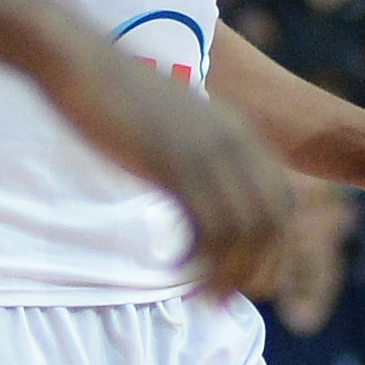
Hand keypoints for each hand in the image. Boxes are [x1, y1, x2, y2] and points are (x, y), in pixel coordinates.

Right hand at [75, 64, 290, 298]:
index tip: (252, 277)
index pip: (281, 200)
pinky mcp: (173, 163)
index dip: (275, 247)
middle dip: (256, 267)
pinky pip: (203, 225)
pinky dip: (196, 258)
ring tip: (202, 296)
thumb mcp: (174, 124)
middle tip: (228, 299)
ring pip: (240, 229)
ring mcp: (205, 152)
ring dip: (225, 271)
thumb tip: (197, 189)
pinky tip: (175, 269)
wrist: (82, 65)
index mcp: (239, 132)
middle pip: (269, 221)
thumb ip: (195, 152)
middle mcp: (234, 142)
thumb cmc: (117, 97)